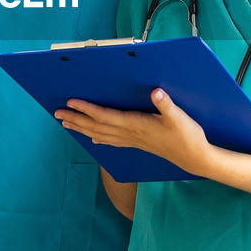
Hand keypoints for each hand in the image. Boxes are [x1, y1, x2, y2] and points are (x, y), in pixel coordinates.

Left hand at [55, 89, 214, 176]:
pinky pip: (111, 141)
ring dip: (81, 128)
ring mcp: (132, 141)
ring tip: (66, 124)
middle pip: (96, 126)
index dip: (87, 109)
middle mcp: (130, 134)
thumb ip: (166, 105)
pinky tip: (92, 139)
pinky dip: (98, 138)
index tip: (71, 102)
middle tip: (56, 113)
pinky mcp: (136, 144)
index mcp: (136, 125)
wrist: (194, 158)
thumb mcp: (179, 118)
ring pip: (100, 135)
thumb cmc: (187, 136)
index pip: (105, 116)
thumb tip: (156, 92)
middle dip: (76, 119)